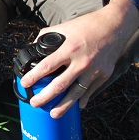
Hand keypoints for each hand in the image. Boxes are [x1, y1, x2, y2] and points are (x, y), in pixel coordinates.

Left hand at [20, 0, 138, 117]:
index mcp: (69, 49)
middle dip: (45, 97)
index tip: (24, 83)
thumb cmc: (87, 25)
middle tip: (35, 103)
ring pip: (76, 92)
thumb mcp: (64, 27)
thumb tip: (34, 45)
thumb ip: (46, 36)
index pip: (47, 66)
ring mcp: (94, 70)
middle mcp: (81, 61)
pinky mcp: (104, 74)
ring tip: (53, 114)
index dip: (34, 76)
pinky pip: (91, 90)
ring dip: (64, 105)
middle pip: (60, 84)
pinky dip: (83, 99)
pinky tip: (77, 106)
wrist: (114, 25)